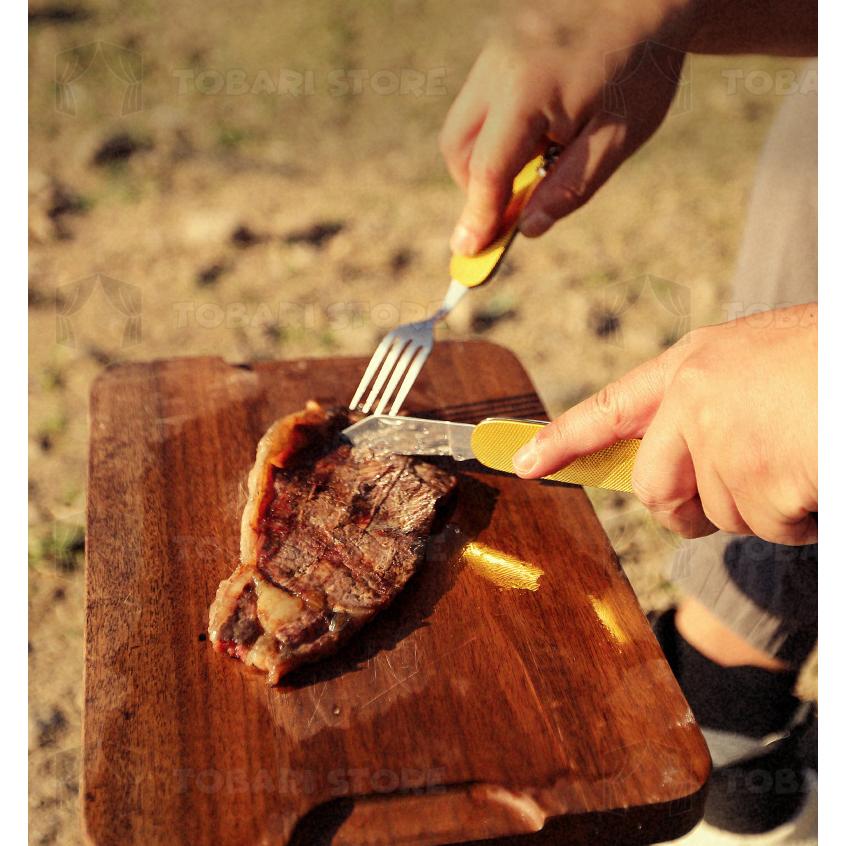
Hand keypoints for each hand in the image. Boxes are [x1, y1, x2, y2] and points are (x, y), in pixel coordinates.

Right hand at [440, 0, 699, 254]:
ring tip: (536, 156)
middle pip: (458, 147)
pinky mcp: (497, 45)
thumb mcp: (619, 136)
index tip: (467, 250)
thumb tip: (528, 228)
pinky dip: (496, 129)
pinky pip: (480, 102)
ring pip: (464, 124)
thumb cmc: (641, 68)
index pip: (487, 169)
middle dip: (475, 186)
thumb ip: (571, 185)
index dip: (476, 215)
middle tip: (511, 203)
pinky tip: (539, 125)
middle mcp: (498, 67)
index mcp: (527, 91)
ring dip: (485, 157)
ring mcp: (493, 51)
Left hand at [513, 305, 817, 545]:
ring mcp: (720, 438)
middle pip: (657, 489)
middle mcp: (694, 399)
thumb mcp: (758, 367)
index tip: (524, 462)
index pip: (609, 408)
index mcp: (695, 364)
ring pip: (723, 513)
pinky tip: (820, 471)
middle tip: (741, 494)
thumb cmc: (828, 361)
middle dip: (690, 510)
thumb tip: (674, 470)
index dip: (563, 438)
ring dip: (766, 505)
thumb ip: (707, 409)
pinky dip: (799, 516)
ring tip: (806, 455)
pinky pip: (768, 526)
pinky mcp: (754, 476)